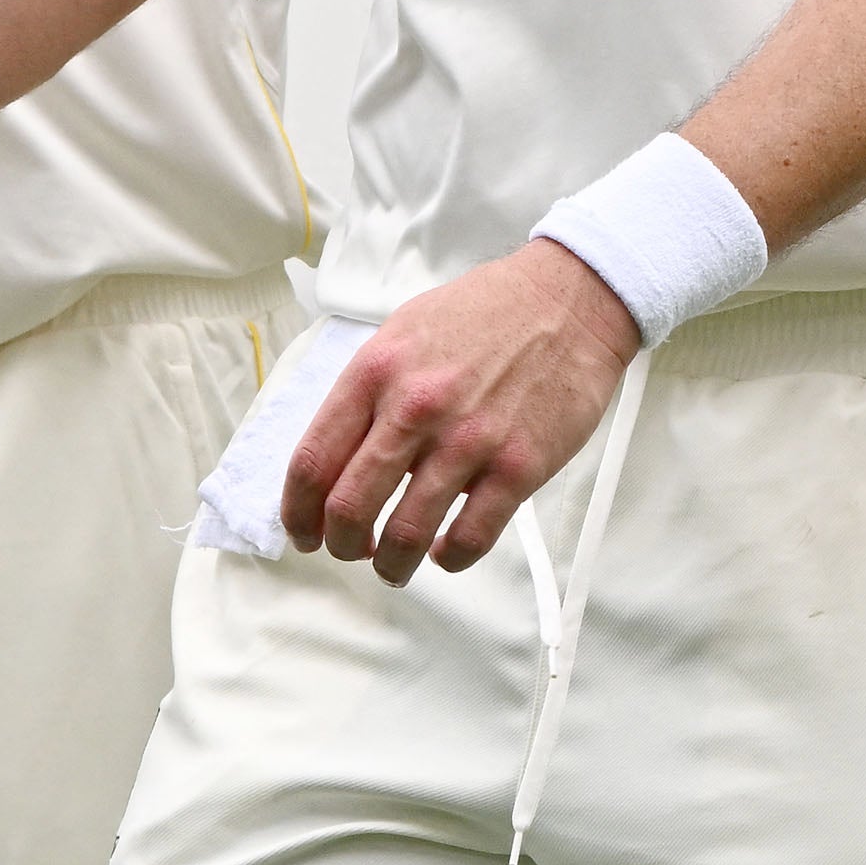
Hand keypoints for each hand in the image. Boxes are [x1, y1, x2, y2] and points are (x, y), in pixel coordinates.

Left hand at [286, 241, 640, 582]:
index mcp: (376, 373)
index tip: (303, 532)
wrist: (568, 299)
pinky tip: (447, 552)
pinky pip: (470, 537)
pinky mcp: (518, 467)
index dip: (297, 512)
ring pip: (406, 535)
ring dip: (391, 564)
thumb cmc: (487, 313)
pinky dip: (450, 558)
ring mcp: (468, 441)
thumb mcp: (404, 332)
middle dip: (341, 545)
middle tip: (349, 550)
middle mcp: (415, 408)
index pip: (312, 462)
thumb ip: (368, 391)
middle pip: (349, 508)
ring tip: (393, 565)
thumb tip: (337, 455)